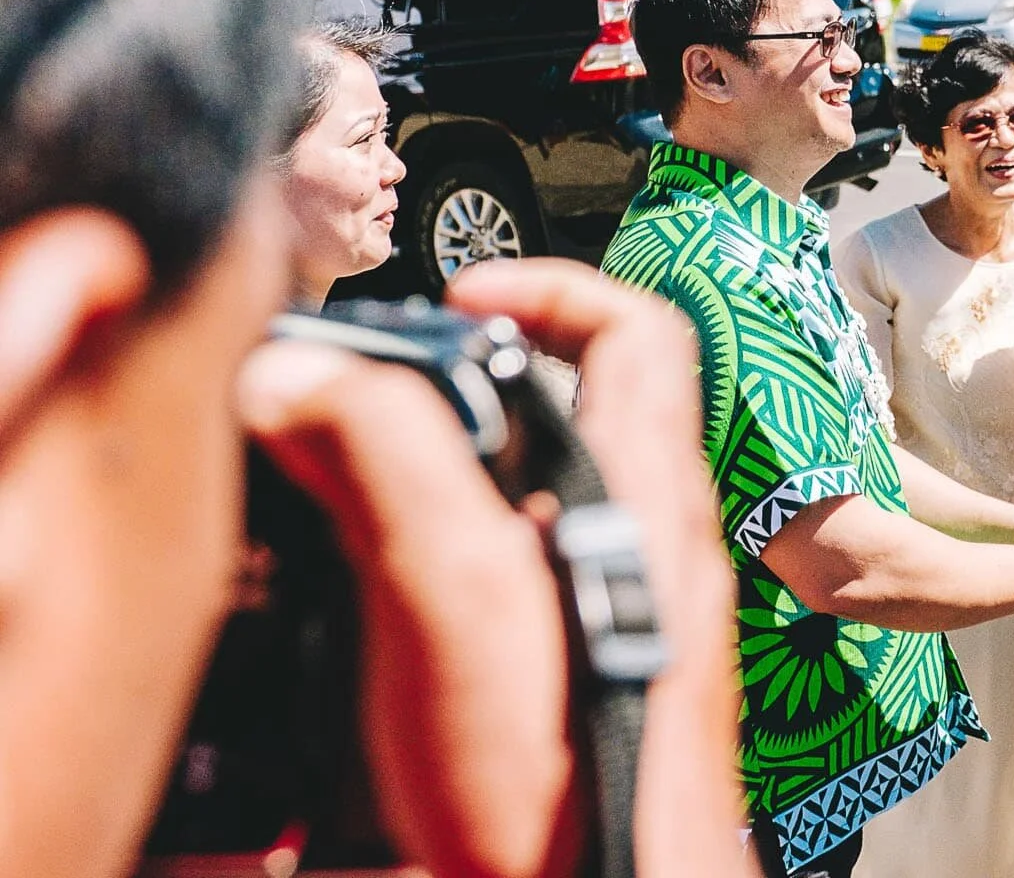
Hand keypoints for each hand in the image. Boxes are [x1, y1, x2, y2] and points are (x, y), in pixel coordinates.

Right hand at [240, 258, 755, 877]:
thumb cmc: (567, 781)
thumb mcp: (457, 586)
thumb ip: (386, 459)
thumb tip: (307, 374)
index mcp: (647, 495)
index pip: (638, 331)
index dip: (550, 286)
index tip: (460, 295)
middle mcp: (651, 545)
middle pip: (572, 406)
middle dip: (461, 384)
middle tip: (372, 396)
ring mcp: (621, 613)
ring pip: (531, 493)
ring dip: (439, 473)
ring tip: (354, 484)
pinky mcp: (579, 677)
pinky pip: (509, 579)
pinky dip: (439, 560)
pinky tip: (382, 593)